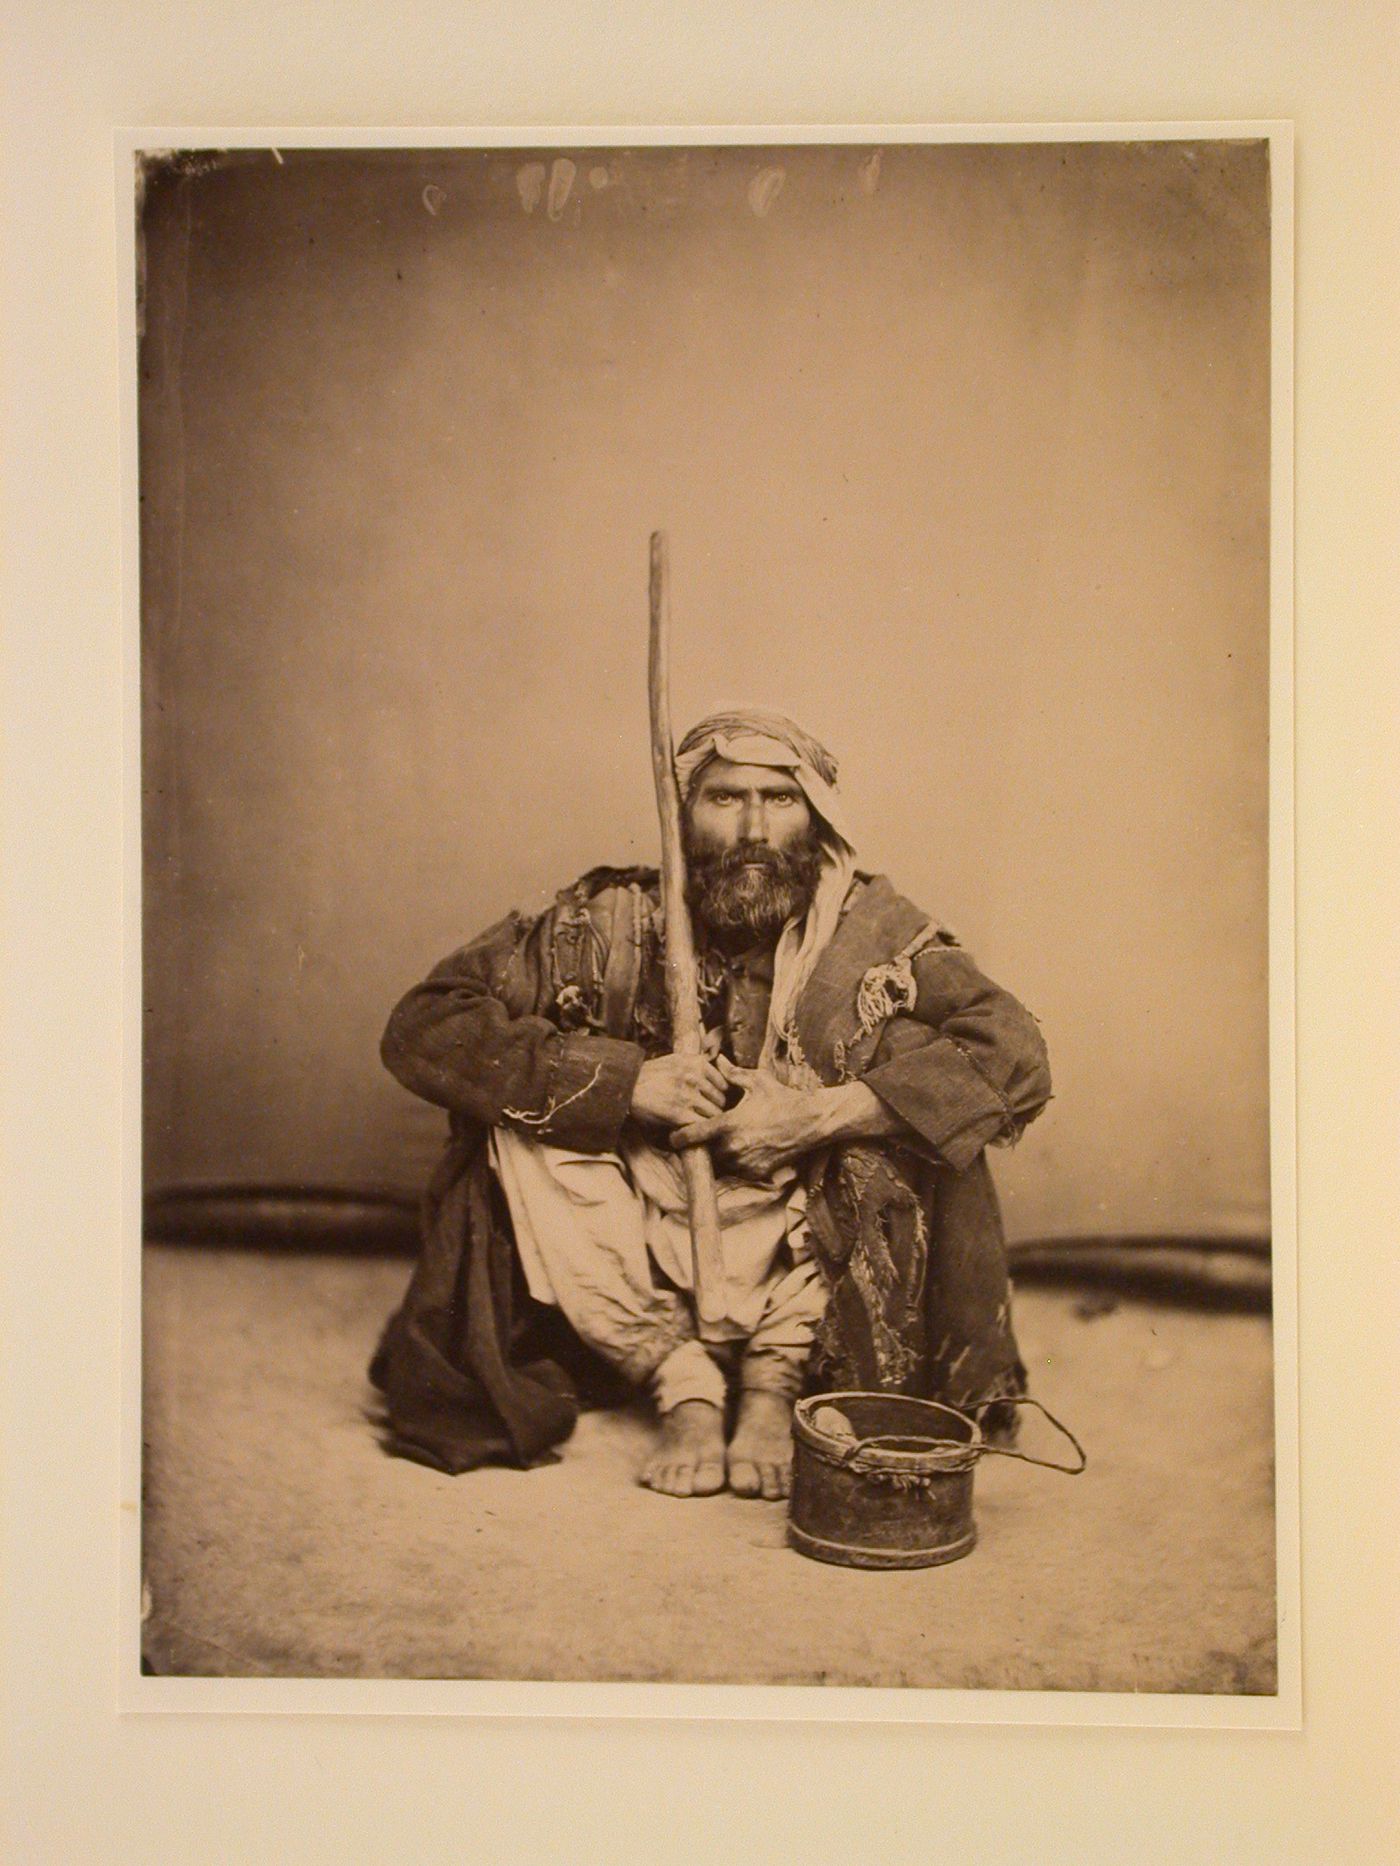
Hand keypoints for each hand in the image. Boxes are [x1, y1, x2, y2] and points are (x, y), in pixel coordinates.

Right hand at [630, 1047, 727, 1130]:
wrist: (626, 1085)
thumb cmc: (651, 1074)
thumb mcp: (677, 1060)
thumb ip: (698, 1065)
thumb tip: (722, 1074)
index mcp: (696, 1063)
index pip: (723, 1084)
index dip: (718, 1094)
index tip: (710, 1101)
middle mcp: (694, 1078)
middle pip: (721, 1100)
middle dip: (714, 1108)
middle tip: (703, 1114)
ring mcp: (687, 1096)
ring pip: (714, 1114)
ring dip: (706, 1121)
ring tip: (696, 1123)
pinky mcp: (679, 1114)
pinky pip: (700, 1125)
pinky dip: (696, 1130)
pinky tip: (687, 1129)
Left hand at [670, 1057, 825, 1180]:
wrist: (811, 1122)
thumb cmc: (782, 1099)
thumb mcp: (757, 1081)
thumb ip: (732, 1074)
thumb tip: (718, 1059)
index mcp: (727, 1124)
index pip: (691, 1135)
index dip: (678, 1136)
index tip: (674, 1135)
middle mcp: (733, 1147)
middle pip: (705, 1151)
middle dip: (705, 1144)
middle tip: (708, 1135)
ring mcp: (744, 1163)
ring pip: (721, 1162)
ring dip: (721, 1154)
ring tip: (731, 1140)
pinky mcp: (756, 1173)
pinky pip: (737, 1170)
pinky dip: (738, 1162)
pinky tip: (747, 1147)